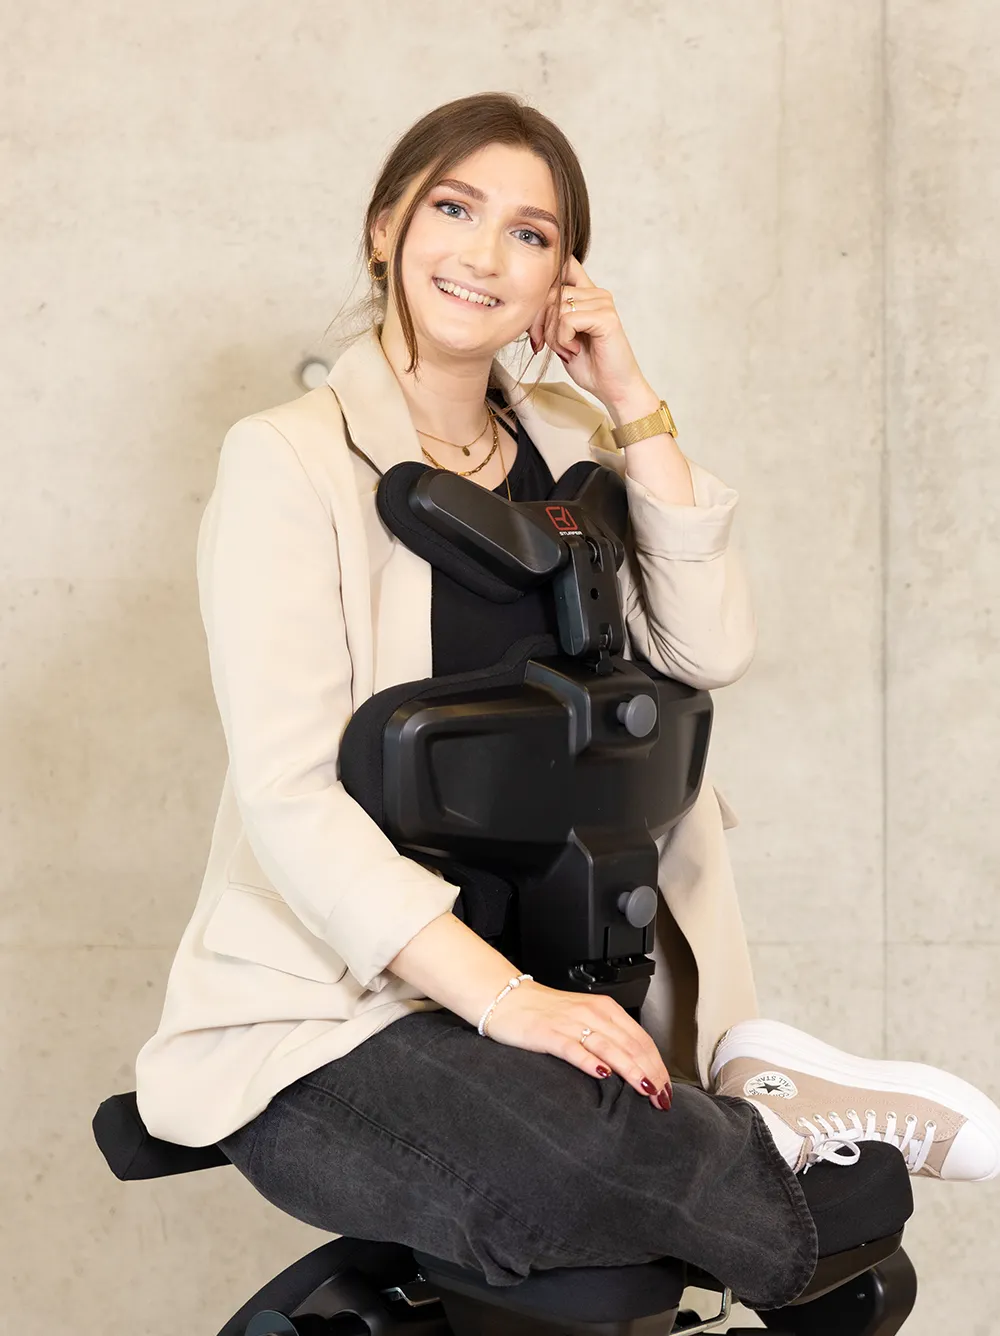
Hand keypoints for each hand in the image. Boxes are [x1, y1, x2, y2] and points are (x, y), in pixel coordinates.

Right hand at [484, 978, 671, 1109]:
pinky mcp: (548, 1034)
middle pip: (630, 1045)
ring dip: (630, 1069)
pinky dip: (589, 1061)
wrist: (508, 999)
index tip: (666, 1088)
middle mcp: (592, 1013)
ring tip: (644, 1089)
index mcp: (605, 1009)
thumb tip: (636, 1066)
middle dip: (650, 1072)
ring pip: (608, 1046)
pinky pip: (573, 1048)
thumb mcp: (585, 1018)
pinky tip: (601, 1074)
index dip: (657, 1064)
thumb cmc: (547, 1012)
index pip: (641, 1039)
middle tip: (661, 1098)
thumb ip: (609, 1037)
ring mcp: (570, 1023)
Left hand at [526, 255, 654, 411]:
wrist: (613, 388)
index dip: (541, 288)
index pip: (562, 265)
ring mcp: (603, 303)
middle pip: (549, 292)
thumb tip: (528, 302)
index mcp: (587, 293)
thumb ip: (550, 314)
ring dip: (553, 336)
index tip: (537, 323)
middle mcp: (596, 293)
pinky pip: (567, 320)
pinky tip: (575, 350)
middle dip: (538, 324)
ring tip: (566, 350)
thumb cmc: (588, 365)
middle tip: (543, 345)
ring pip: (557, 308)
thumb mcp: (560, 336)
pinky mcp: (606, 317)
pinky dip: (563, 340)